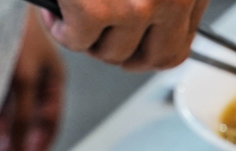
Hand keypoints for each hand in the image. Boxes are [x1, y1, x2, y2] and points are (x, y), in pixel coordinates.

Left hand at [0, 8, 64, 150]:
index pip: (48, 126)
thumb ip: (22, 116)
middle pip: (28, 125)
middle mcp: (36, 82)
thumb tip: (18, 148)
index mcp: (53, 83)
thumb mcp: (23, 79)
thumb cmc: (19, 35)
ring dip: (0, 138)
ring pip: (10, 116)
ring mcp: (16, 77)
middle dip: (15, 148)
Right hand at [40, 0, 209, 70]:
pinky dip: (59, 28)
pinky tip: (55, 9)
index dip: (152, 48)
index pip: (180, 44)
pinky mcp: (98, 8)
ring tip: (74, 9)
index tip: (134, 42)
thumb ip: (161, 0)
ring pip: (114, 54)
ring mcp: (140, 6)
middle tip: (98, 34)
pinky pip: (78, 41)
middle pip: (154, 60)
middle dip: (123, 53)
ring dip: (88, 37)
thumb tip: (150, 34)